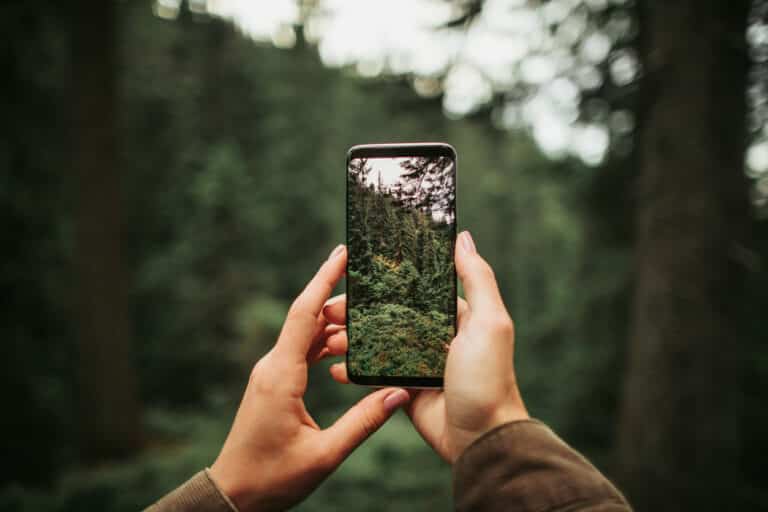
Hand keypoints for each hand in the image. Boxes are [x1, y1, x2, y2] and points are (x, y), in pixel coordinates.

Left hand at [209, 245, 409, 511]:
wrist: (233, 493)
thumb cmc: (272, 477)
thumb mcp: (324, 455)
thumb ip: (363, 423)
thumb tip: (398, 394)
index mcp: (281, 375)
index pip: (305, 314)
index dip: (324, 279)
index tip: (342, 252)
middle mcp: (273, 366)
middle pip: (307, 317)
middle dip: (337, 297)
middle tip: (372, 285)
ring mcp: (272, 373)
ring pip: (305, 334)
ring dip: (333, 323)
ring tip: (366, 313)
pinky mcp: (274, 383)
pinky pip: (301, 351)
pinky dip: (324, 343)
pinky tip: (345, 345)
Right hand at [326, 231, 527, 462]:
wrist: (481, 437)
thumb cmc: (488, 377)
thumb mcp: (490, 322)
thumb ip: (477, 279)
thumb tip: (463, 237)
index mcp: (454, 316)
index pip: (412, 290)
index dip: (383, 281)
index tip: (352, 275)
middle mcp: (435, 336)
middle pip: (387, 314)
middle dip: (357, 311)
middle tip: (329, 311)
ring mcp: (418, 362)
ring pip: (376, 342)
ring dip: (350, 339)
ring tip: (327, 339)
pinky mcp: (405, 388)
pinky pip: (374, 373)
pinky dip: (354, 370)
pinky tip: (336, 368)